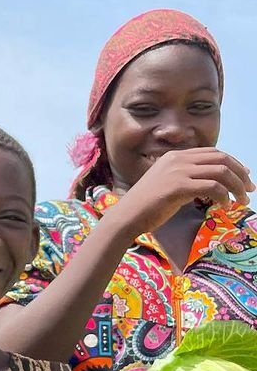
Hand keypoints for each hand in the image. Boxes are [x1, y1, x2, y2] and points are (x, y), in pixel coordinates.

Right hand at [115, 148, 251, 234]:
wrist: (126, 217)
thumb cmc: (145, 206)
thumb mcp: (166, 183)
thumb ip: (185, 177)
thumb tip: (208, 183)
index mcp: (175, 156)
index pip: (213, 153)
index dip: (233, 162)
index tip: (244, 176)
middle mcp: (178, 159)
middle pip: (221, 159)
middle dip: (240, 173)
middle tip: (249, 188)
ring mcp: (178, 171)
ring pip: (220, 172)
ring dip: (236, 186)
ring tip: (242, 200)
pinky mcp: (179, 186)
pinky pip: (212, 187)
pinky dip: (224, 196)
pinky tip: (224, 205)